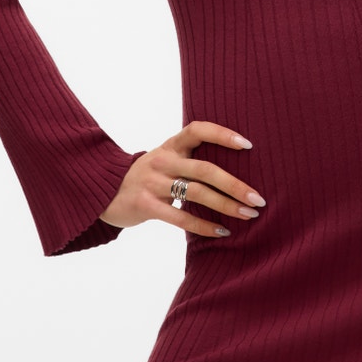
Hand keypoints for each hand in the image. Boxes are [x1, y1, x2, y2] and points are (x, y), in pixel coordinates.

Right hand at [98, 120, 266, 237]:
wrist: (103, 191)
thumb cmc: (147, 176)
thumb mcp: (165, 159)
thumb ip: (191, 160)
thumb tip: (238, 168)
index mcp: (170, 145)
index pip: (198, 130)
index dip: (222, 134)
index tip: (248, 145)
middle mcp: (162, 160)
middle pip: (205, 169)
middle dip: (235, 185)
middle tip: (258, 198)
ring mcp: (152, 182)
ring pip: (197, 193)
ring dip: (226, 206)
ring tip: (249, 215)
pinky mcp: (145, 205)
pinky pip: (180, 217)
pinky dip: (204, 226)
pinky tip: (223, 232)